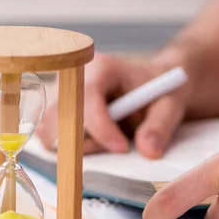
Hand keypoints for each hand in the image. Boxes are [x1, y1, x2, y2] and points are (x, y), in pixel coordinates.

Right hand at [36, 53, 191, 158]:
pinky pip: (49, 137)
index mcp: (102, 68)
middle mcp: (74, 78)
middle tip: (114, 148)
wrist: (151, 87)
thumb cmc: (159, 92)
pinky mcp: (56, 112)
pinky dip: (69, 148)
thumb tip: (148, 151)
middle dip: (82, 141)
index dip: (101, 128)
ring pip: (50, 129)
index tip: (122, 147)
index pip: (87, 97)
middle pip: (58, 115)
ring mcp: (60, 95)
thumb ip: (160, 127)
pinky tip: (96, 142)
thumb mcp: (169, 106)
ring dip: (76, 146)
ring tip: (109, 140)